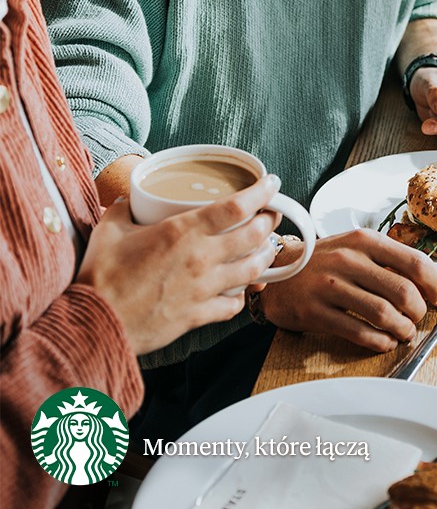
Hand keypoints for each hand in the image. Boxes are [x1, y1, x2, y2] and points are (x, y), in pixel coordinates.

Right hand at [76, 175, 280, 354]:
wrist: (92, 324)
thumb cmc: (99, 276)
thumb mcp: (110, 230)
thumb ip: (124, 209)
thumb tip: (128, 198)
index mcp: (183, 231)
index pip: (238, 206)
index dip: (262, 192)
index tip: (272, 184)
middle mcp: (201, 258)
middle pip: (256, 235)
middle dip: (270, 222)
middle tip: (272, 216)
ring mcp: (203, 288)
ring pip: (253, 269)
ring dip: (265, 257)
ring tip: (266, 249)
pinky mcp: (198, 315)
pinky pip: (234, 304)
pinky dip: (241, 295)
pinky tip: (239, 289)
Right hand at [257, 229, 436, 351]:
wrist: (275, 272)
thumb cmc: (322, 261)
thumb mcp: (355, 247)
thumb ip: (387, 260)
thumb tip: (426, 282)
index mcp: (364, 241)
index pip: (413, 261)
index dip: (434, 283)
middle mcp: (348, 260)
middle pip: (402, 290)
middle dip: (419, 310)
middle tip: (418, 317)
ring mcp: (330, 286)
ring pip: (383, 313)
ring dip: (402, 328)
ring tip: (404, 332)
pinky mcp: (316, 312)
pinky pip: (358, 332)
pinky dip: (380, 341)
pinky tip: (385, 341)